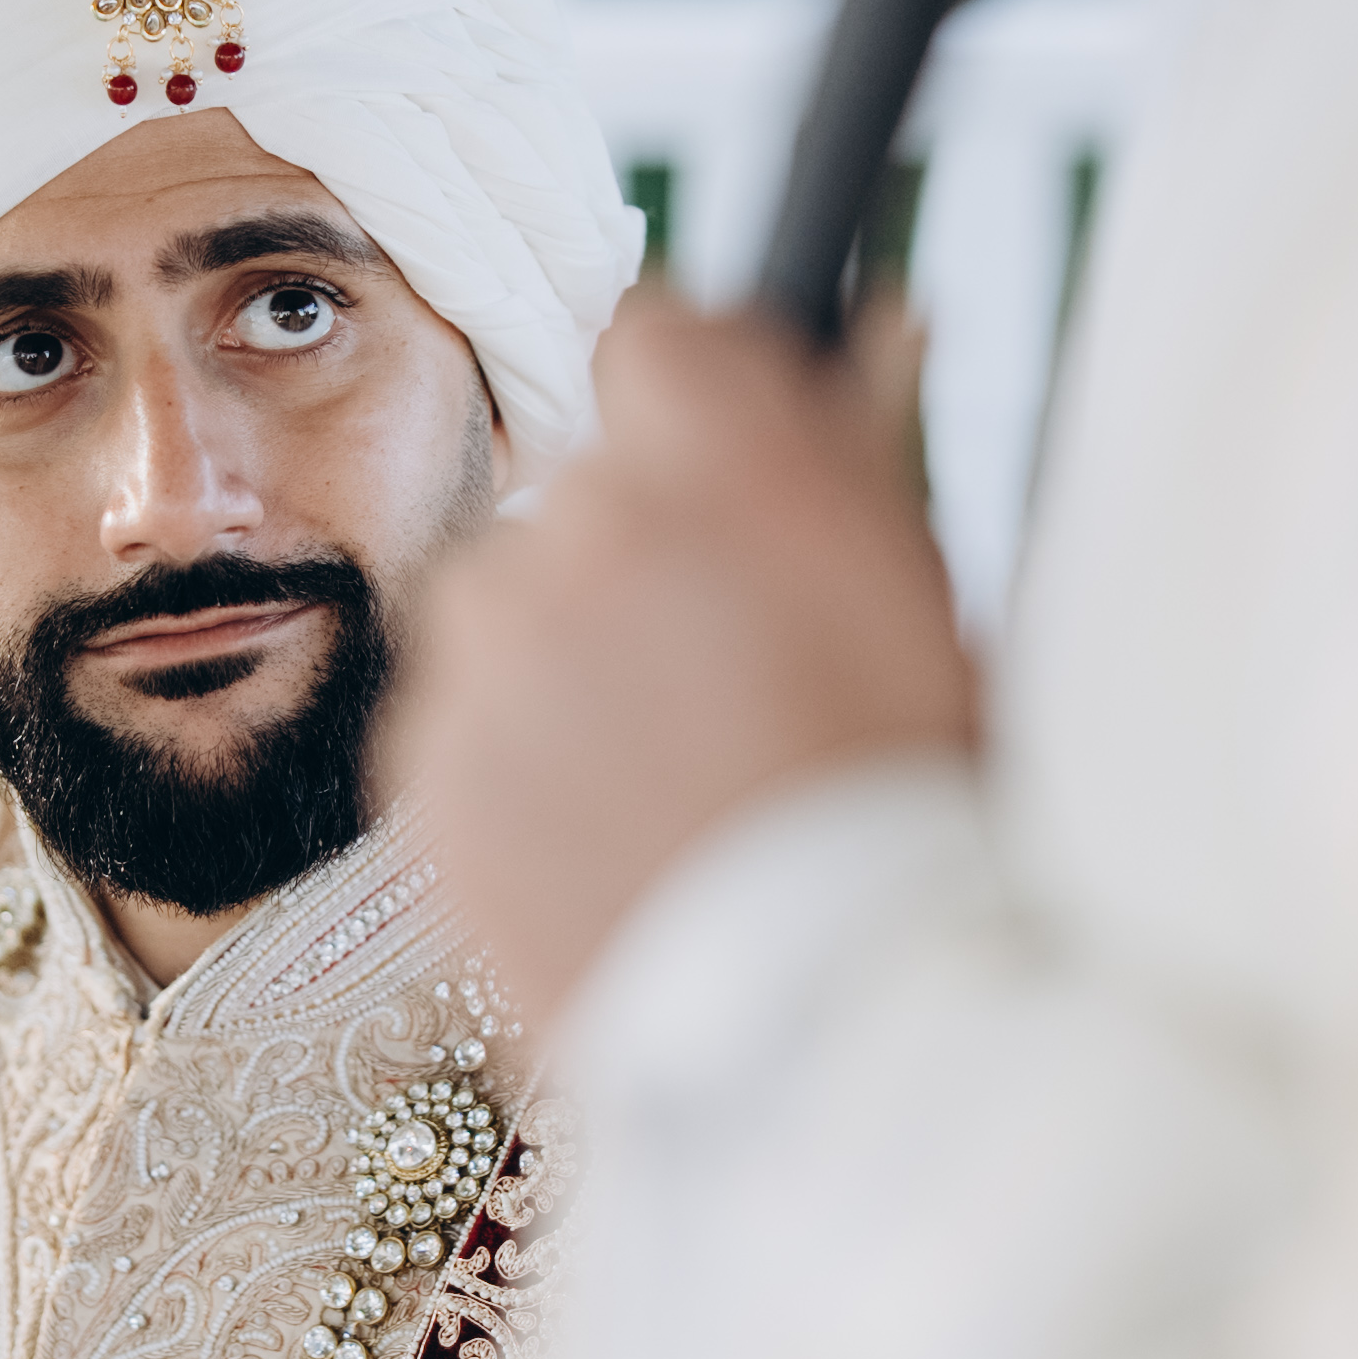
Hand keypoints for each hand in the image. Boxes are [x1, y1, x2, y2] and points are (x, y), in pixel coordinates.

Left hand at [386, 294, 979, 1038]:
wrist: (818, 1031)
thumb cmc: (904, 813)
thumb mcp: (932, 606)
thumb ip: (863, 458)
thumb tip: (874, 327)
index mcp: (731, 470)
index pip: (658, 331)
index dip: (697, 384)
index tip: (721, 442)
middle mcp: (588, 535)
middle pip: (585, 488)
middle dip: (642, 549)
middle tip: (725, 663)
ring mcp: (489, 657)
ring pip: (506, 603)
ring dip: (566, 654)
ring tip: (664, 774)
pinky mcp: (426, 771)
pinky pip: (458, 720)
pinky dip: (516, 760)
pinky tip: (609, 836)